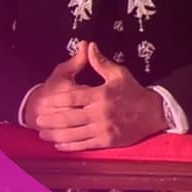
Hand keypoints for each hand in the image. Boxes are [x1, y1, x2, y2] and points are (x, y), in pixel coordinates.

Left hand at [34, 42, 168, 150]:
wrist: (154, 113)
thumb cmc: (134, 92)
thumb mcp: (119, 73)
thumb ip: (100, 62)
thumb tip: (88, 45)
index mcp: (101, 95)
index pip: (73, 97)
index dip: (57, 100)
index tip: (45, 101)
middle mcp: (100, 113)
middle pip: (70, 117)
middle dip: (51, 119)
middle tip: (37, 120)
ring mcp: (103, 128)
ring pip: (74, 133)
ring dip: (56, 134)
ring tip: (43, 134)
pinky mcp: (107, 141)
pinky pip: (84, 144)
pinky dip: (70, 145)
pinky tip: (60, 144)